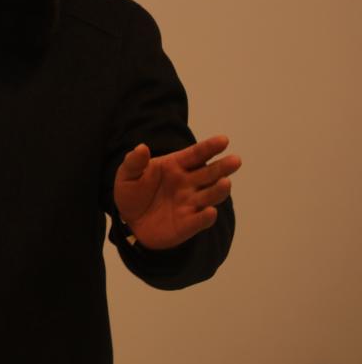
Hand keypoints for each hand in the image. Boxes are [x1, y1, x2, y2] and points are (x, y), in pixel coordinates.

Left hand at [114, 135, 241, 249]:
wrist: (128, 221)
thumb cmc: (132, 192)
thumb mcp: (127, 174)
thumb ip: (134, 162)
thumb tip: (141, 147)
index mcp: (176, 165)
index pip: (196, 154)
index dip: (210, 147)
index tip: (223, 140)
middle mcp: (188, 183)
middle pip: (210, 173)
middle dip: (222, 167)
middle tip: (235, 160)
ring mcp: (190, 203)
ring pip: (209, 196)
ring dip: (218, 190)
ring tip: (225, 183)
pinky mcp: (188, 224)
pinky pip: (199, 220)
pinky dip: (205, 217)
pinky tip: (210, 212)